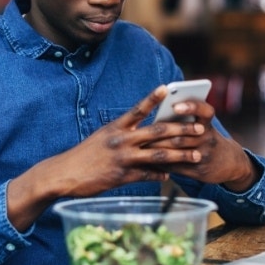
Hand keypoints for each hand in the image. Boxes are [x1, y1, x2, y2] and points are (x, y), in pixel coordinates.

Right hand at [42, 84, 207, 196]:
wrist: (65, 174)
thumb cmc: (83, 156)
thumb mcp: (102, 139)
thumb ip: (123, 135)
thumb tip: (140, 136)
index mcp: (116, 127)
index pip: (138, 109)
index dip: (153, 98)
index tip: (167, 88)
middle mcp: (122, 140)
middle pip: (157, 131)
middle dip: (182, 129)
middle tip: (200, 128)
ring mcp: (124, 158)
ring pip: (159, 154)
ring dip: (181, 155)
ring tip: (196, 155)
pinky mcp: (124, 176)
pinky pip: (148, 175)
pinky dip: (161, 174)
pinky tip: (170, 175)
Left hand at [146, 99, 259, 192]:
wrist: (231, 163)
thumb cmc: (208, 138)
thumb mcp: (205, 126)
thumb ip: (187, 120)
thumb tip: (158, 117)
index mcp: (208, 124)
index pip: (204, 111)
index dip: (191, 107)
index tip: (175, 105)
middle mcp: (208, 139)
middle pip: (183, 133)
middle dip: (162, 132)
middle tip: (144, 130)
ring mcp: (204, 156)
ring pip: (177, 151)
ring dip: (158, 147)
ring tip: (143, 145)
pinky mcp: (199, 172)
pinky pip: (177, 167)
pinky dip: (162, 163)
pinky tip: (150, 161)